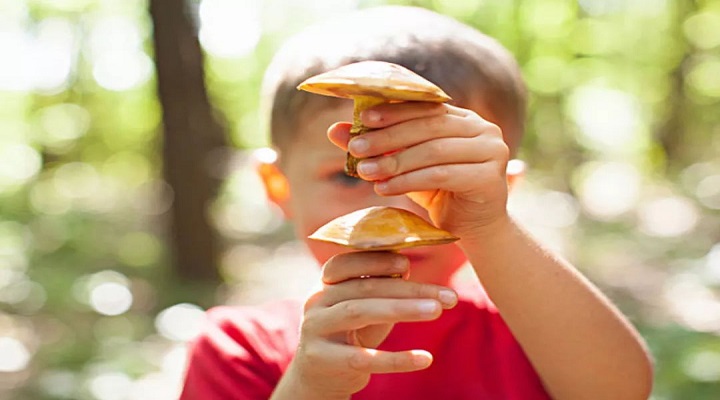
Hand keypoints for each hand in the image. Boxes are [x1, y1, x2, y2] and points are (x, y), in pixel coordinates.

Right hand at [283, 251, 457, 398]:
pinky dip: (398, 359)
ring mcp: (315, 329)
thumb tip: (406, 265)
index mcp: (326, 283)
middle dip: (408, 289)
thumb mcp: (363, 307)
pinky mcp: (322, 359)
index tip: (408, 264)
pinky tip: (425, 359)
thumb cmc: (350, 334)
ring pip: (360, 313)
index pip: (347, 262)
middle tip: (447, 296)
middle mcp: (316, 301)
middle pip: (365, 287)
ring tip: (437, 311)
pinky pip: (364, 358)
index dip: (376, 260)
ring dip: (402, 309)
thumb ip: (379, 288)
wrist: (318, 375)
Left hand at [327, 102, 510, 240]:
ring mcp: (491, 151)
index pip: (425, 107)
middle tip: (356, 148)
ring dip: (395, 161)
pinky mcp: (490, 177)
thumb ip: (377, 146)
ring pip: (433, 151)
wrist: (474, 229)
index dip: (394, 110)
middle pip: (428, 126)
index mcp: (464, 117)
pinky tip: (384, 189)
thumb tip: (334, 130)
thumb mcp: (405, 166)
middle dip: (388, 137)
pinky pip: (441, 175)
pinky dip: (408, 181)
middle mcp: (482, 128)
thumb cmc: (439, 192)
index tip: (362, 118)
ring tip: (365, 171)